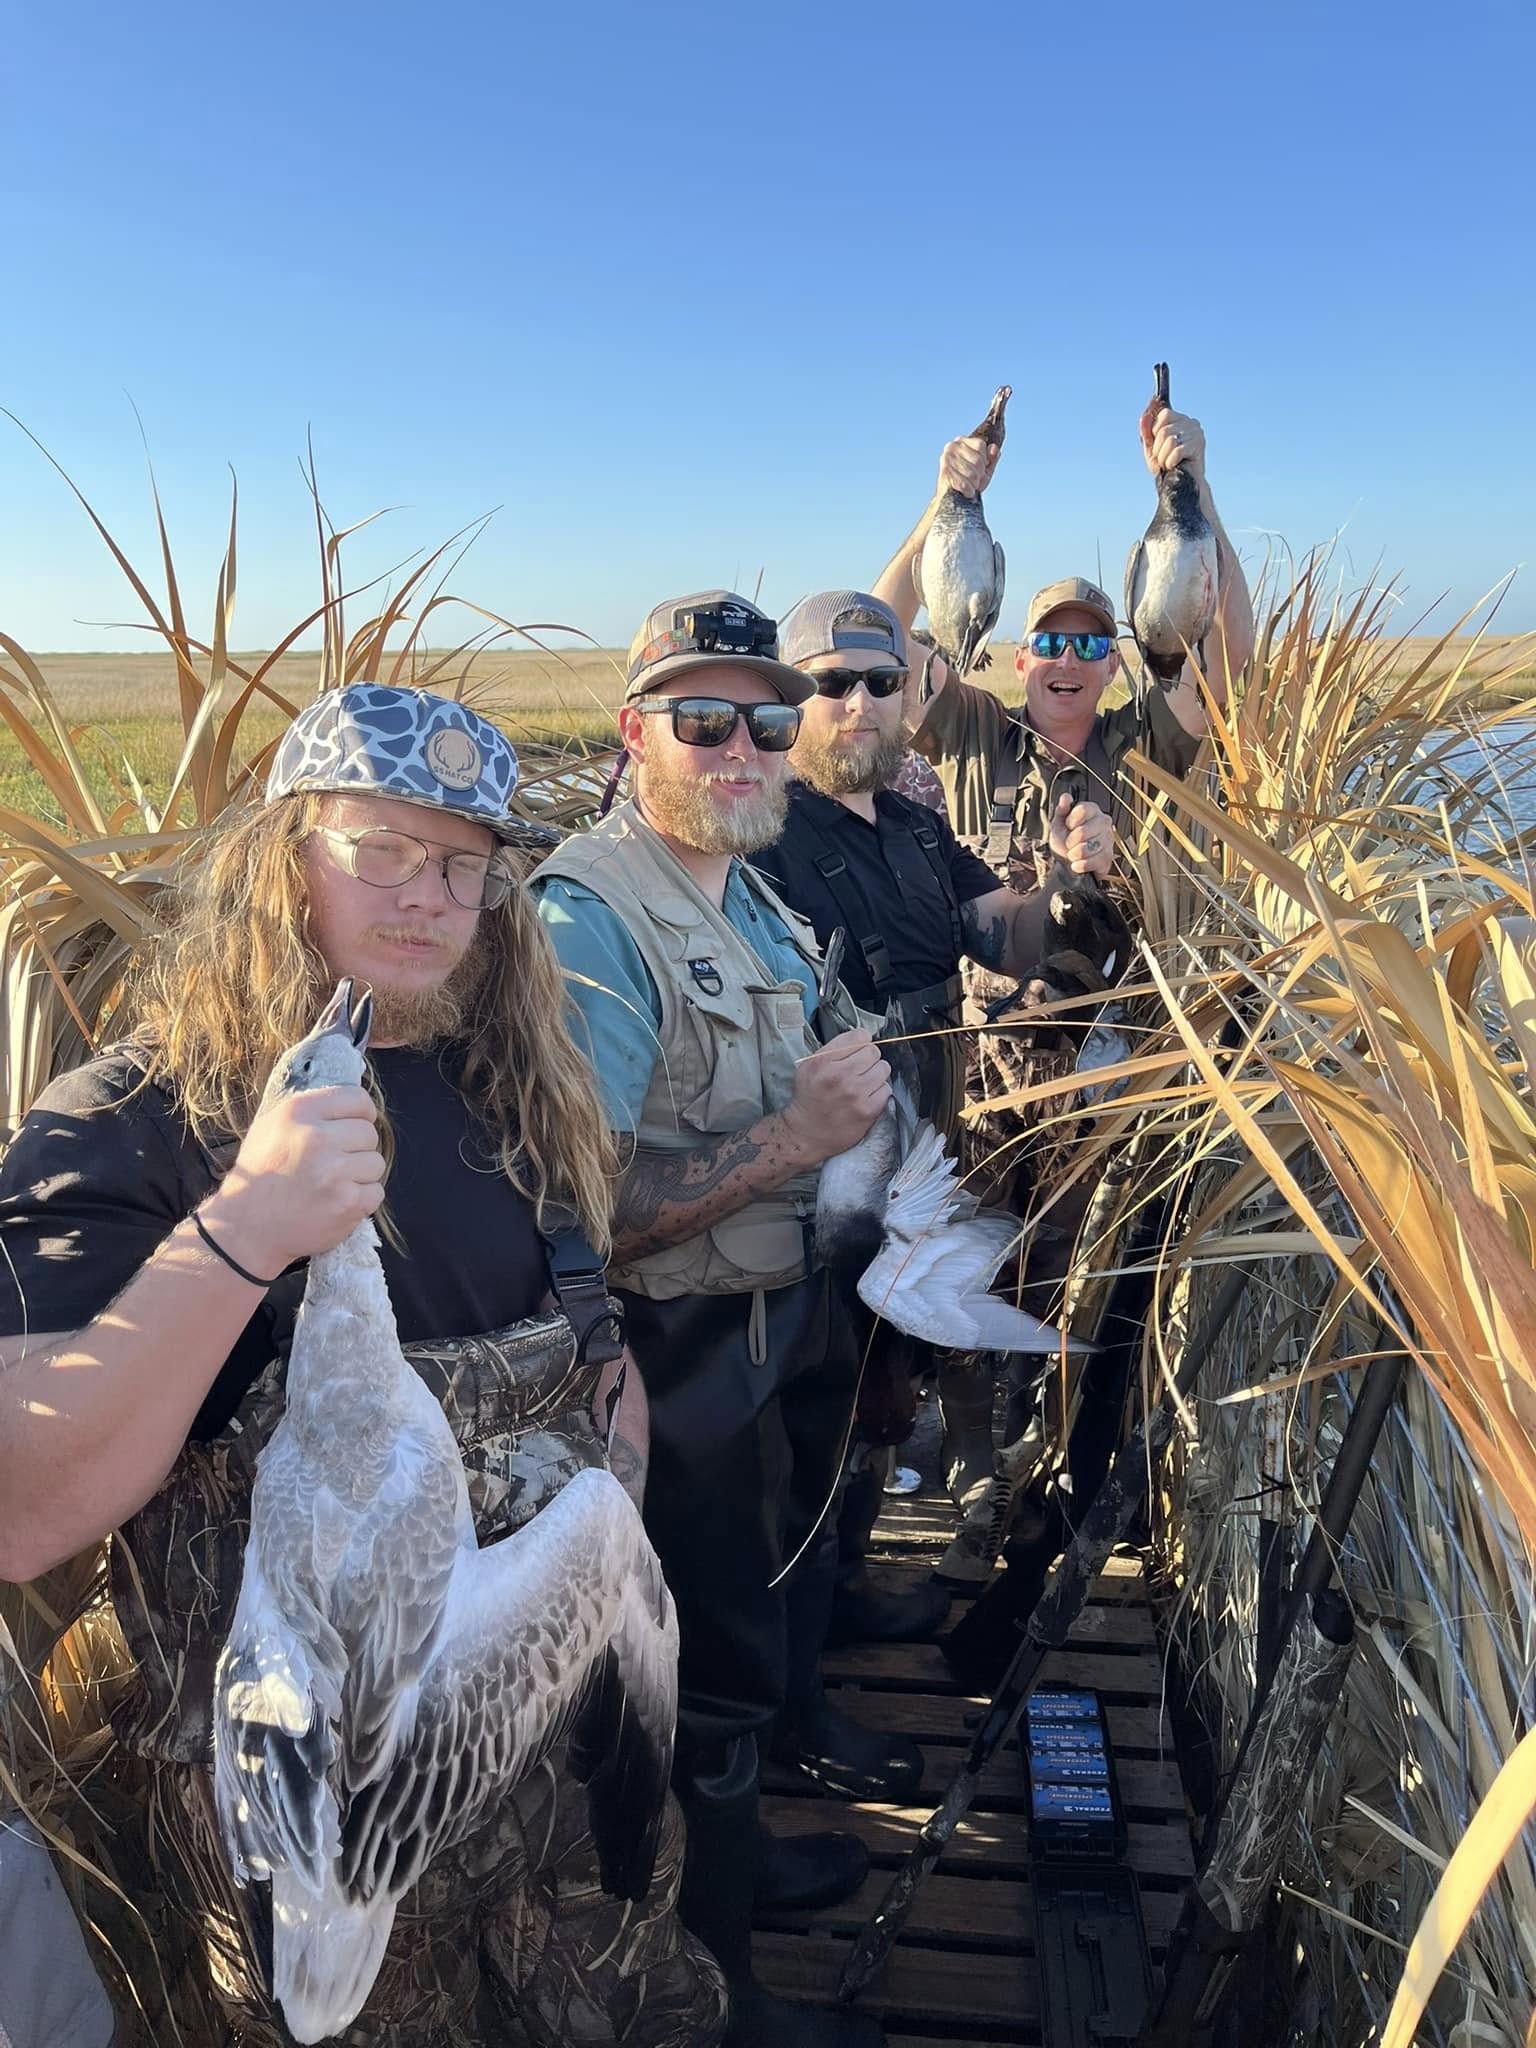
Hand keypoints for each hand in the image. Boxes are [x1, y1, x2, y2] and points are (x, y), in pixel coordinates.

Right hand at [200, 1085, 385, 1274]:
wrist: (245, 1229)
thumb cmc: (260, 1176)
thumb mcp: (271, 1127)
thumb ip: (311, 1112)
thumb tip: (353, 1106)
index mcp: (299, 1112)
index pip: (357, 1099)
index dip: (362, 1115)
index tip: (355, 1127)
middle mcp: (317, 1138)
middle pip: (369, 1133)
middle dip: (357, 1149)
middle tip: (334, 1165)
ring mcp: (334, 1172)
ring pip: (376, 1163)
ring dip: (360, 1176)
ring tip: (332, 1185)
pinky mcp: (347, 1202)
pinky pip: (376, 1192)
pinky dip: (361, 1200)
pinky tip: (336, 1203)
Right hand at [780, 1029, 890, 1161]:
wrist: (806, 1133)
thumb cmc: (809, 1098)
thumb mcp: (809, 1066)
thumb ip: (834, 1049)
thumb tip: (863, 1037)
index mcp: (823, 1061)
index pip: (860, 1036)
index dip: (861, 1042)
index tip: (858, 1051)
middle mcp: (839, 1075)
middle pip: (874, 1051)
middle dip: (868, 1059)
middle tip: (859, 1070)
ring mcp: (855, 1093)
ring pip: (883, 1068)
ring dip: (876, 1074)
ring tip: (863, 1083)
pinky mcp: (867, 1110)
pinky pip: (886, 1089)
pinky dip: (879, 1092)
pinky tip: (866, 1097)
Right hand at [937, 430, 999, 499]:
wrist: (950, 500)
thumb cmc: (969, 482)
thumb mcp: (984, 469)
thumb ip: (992, 458)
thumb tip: (994, 448)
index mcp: (961, 441)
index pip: (980, 445)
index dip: (984, 460)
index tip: (978, 469)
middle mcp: (951, 447)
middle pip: (978, 461)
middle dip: (980, 475)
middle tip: (974, 481)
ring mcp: (946, 459)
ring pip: (973, 474)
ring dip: (974, 485)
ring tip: (969, 486)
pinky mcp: (944, 473)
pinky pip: (964, 484)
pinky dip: (968, 491)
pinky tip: (965, 492)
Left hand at [1050, 794, 1114, 877]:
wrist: (1067, 862)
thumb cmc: (1064, 840)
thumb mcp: (1058, 824)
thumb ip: (1062, 810)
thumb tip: (1066, 797)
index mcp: (1092, 810)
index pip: (1083, 810)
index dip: (1071, 820)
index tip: (1067, 826)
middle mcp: (1104, 822)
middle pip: (1085, 831)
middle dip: (1071, 841)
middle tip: (1068, 844)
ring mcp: (1109, 840)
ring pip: (1090, 847)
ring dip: (1075, 854)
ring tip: (1072, 854)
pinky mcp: (1109, 857)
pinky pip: (1094, 861)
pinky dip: (1081, 865)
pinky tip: (1077, 864)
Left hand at [1141, 405, 1206, 484]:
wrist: (1183, 484)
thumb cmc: (1167, 465)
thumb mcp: (1152, 449)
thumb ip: (1147, 434)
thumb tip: (1143, 418)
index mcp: (1180, 419)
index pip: (1164, 415)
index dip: (1155, 433)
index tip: (1159, 446)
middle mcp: (1190, 422)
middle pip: (1164, 431)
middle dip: (1158, 450)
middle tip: (1163, 460)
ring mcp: (1196, 433)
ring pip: (1170, 440)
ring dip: (1163, 457)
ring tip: (1168, 464)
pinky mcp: (1199, 445)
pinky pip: (1177, 450)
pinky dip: (1171, 461)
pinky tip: (1174, 465)